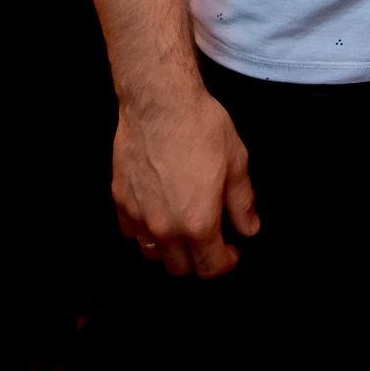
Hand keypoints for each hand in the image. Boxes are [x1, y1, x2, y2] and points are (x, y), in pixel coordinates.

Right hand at [113, 84, 260, 277]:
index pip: (210, 267)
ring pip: (152, 253)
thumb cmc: (200, 127)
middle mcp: (165, 228)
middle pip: (179, 268)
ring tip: (182, 225)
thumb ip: (243, 202)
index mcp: (198, 223)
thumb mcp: (236, 161)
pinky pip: (130, 231)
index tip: (231, 250)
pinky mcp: (120, 200)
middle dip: (198, 260)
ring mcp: (138, 216)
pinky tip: (157, 210)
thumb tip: (249, 228)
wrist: (160, 102)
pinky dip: (144, 229)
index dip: (225, 262)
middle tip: (209, 238)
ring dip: (169, 248)